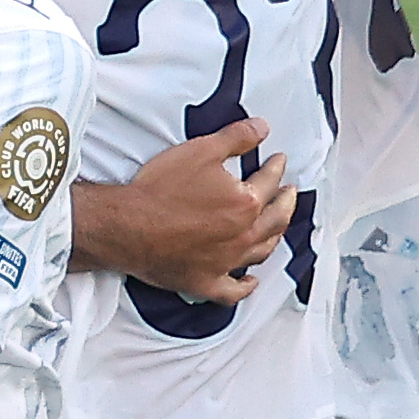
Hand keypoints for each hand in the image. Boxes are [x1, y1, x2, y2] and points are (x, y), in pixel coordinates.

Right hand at [71, 119, 292, 302]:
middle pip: (275, 220)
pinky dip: (245, 286)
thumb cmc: (160, 190)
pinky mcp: (205, 282)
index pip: (269, 182)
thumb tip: (262, 128)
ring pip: (261, 252)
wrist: (128, 225)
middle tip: (289, 193)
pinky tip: (251, 280)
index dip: (276, 168)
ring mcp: (225, 262)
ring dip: (274, 237)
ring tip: (277, 227)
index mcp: (245, 203)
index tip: (278, 160)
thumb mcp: (200, 150)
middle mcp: (242, 236)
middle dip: (286, 202)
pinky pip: (233, 290)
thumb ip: (236, 137)